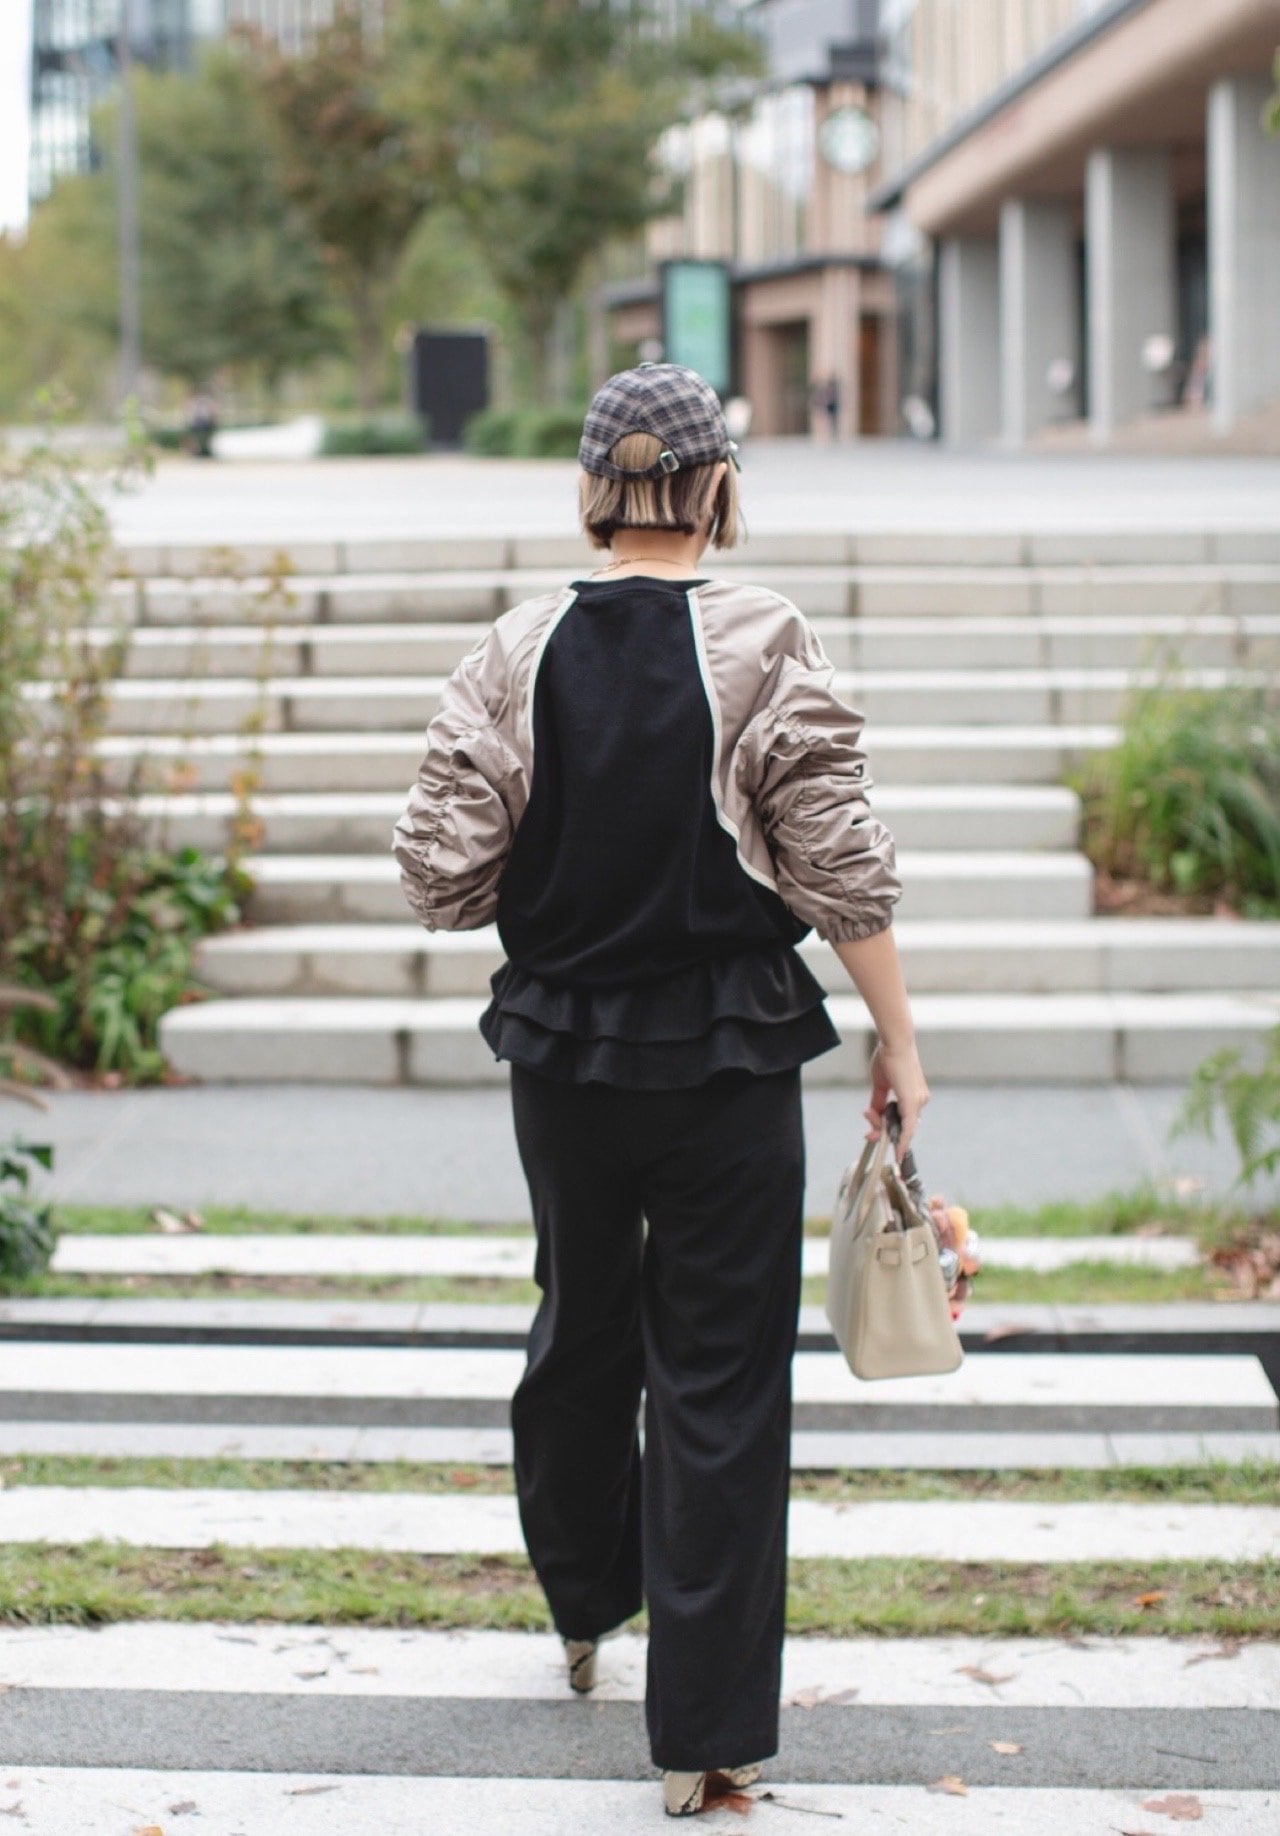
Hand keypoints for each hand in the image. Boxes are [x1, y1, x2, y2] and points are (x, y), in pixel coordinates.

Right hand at [863, 1040, 929, 1158]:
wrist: (894, 1042)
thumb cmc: (888, 1057)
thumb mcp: (881, 1084)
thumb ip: (879, 1102)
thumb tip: (874, 1115)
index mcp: (915, 1095)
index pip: (903, 1119)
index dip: (890, 1130)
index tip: (875, 1134)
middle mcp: (921, 1099)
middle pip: (902, 1126)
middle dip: (884, 1133)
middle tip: (869, 1136)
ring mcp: (919, 1101)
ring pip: (902, 1128)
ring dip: (884, 1131)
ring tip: (870, 1128)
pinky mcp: (913, 1102)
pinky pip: (908, 1128)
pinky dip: (902, 1141)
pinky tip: (897, 1152)